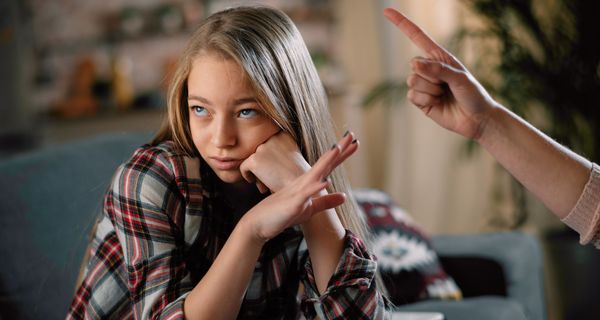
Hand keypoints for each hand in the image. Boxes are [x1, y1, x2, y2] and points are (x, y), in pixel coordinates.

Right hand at [239, 133, 358, 243]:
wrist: (258, 224)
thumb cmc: (282, 215)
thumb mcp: (309, 209)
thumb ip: (326, 202)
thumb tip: (344, 196)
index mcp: (308, 183)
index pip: (328, 166)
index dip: (341, 154)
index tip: (354, 143)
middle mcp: (303, 183)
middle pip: (324, 163)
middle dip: (338, 150)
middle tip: (352, 135)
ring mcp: (298, 192)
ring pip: (315, 173)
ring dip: (327, 161)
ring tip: (338, 148)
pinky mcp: (292, 204)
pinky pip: (305, 194)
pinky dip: (315, 187)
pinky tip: (325, 181)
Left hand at [240, 132, 309, 193]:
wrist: (303, 188)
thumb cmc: (299, 177)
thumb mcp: (292, 156)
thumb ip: (278, 151)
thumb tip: (259, 153)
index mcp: (283, 134)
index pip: (267, 144)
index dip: (269, 159)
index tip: (276, 169)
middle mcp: (272, 137)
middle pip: (259, 152)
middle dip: (263, 166)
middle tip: (271, 178)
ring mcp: (262, 148)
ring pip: (252, 160)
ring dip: (258, 172)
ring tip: (267, 183)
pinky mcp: (254, 159)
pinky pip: (243, 167)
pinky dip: (248, 176)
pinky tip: (260, 184)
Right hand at [383, 8, 497, 139]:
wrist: (476, 119)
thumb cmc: (473, 94)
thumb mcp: (459, 77)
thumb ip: (438, 69)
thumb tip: (414, 64)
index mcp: (438, 56)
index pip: (416, 36)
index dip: (401, 23)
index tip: (386, 11)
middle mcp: (428, 68)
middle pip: (414, 66)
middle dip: (431, 77)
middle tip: (447, 86)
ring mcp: (423, 85)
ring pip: (412, 81)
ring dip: (430, 90)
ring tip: (443, 95)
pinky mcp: (419, 101)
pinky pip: (412, 96)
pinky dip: (425, 100)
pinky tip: (437, 104)